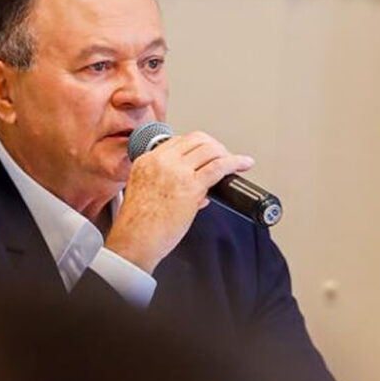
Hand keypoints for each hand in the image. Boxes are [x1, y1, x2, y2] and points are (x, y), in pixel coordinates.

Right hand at [105, 131, 252, 272]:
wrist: (135, 240)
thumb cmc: (138, 225)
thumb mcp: (144, 193)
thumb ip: (166, 185)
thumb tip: (198, 191)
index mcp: (147, 161)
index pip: (178, 141)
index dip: (197, 146)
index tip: (206, 153)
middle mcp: (161, 161)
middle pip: (196, 139)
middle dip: (213, 146)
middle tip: (222, 157)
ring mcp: (177, 171)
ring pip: (209, 149)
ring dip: (225, 154)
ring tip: (235, 163)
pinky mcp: (191, 186)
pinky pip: (219, 166)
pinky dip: (236, 162)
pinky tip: (244, 164)